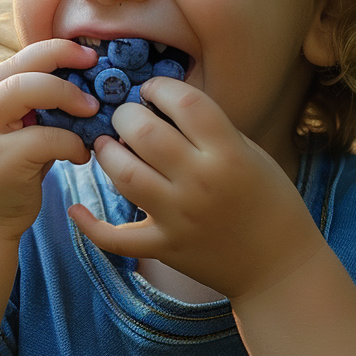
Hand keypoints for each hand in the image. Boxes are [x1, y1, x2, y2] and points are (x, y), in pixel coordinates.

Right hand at [0, 39, 100, 239]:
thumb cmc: (6, 174)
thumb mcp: (14, 133)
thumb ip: (35, 109)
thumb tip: (85, 84)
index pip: (18, 58)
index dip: (55, 50)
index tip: (88, 55)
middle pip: (20, 66)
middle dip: (61, 60)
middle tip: (95, 69)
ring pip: (24, 91)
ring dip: (65, 94)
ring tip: (91, 110)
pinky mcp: (1, 162)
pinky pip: (46, 138)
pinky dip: (73, 143)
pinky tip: (81, 155)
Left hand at [68, 78, 325, 302]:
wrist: (280, 267)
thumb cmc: (270, 202)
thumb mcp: (251, 154)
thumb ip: (210, 130)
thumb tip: (162, 102)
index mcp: (229, 154)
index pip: (185, 103)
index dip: (161, 87)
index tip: (152, 89)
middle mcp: (200, 182)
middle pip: (144, 132)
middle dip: (126, 115)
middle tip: (126, 117)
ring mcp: (179, 217)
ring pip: (123, 173)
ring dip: (106, 153)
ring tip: (106, 146)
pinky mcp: (164, 248)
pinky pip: (115, 237)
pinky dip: (90, 226)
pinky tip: (76, 209)